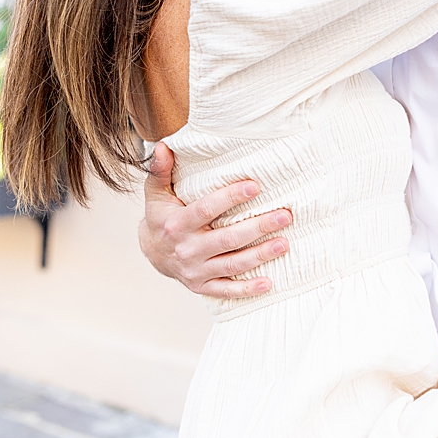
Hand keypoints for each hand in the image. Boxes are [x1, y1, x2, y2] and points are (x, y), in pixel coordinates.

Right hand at [137, 142, 291, 297]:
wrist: (151, 253)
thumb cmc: (162, 216)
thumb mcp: (156, 193)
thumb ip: (160, 171)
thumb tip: (162, 146)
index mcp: (177, 224)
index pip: (206, 209)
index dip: (229, 198)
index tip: (254, 186)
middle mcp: (187, 250)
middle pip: (227, 239)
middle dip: (258, 227)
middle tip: (285, 215)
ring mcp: (195, 270)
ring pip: (232, 264)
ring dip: (260, 255)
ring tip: (284, 243)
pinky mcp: (202, 286)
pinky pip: (226, 290)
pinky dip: (247, 289)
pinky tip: (268, 283)